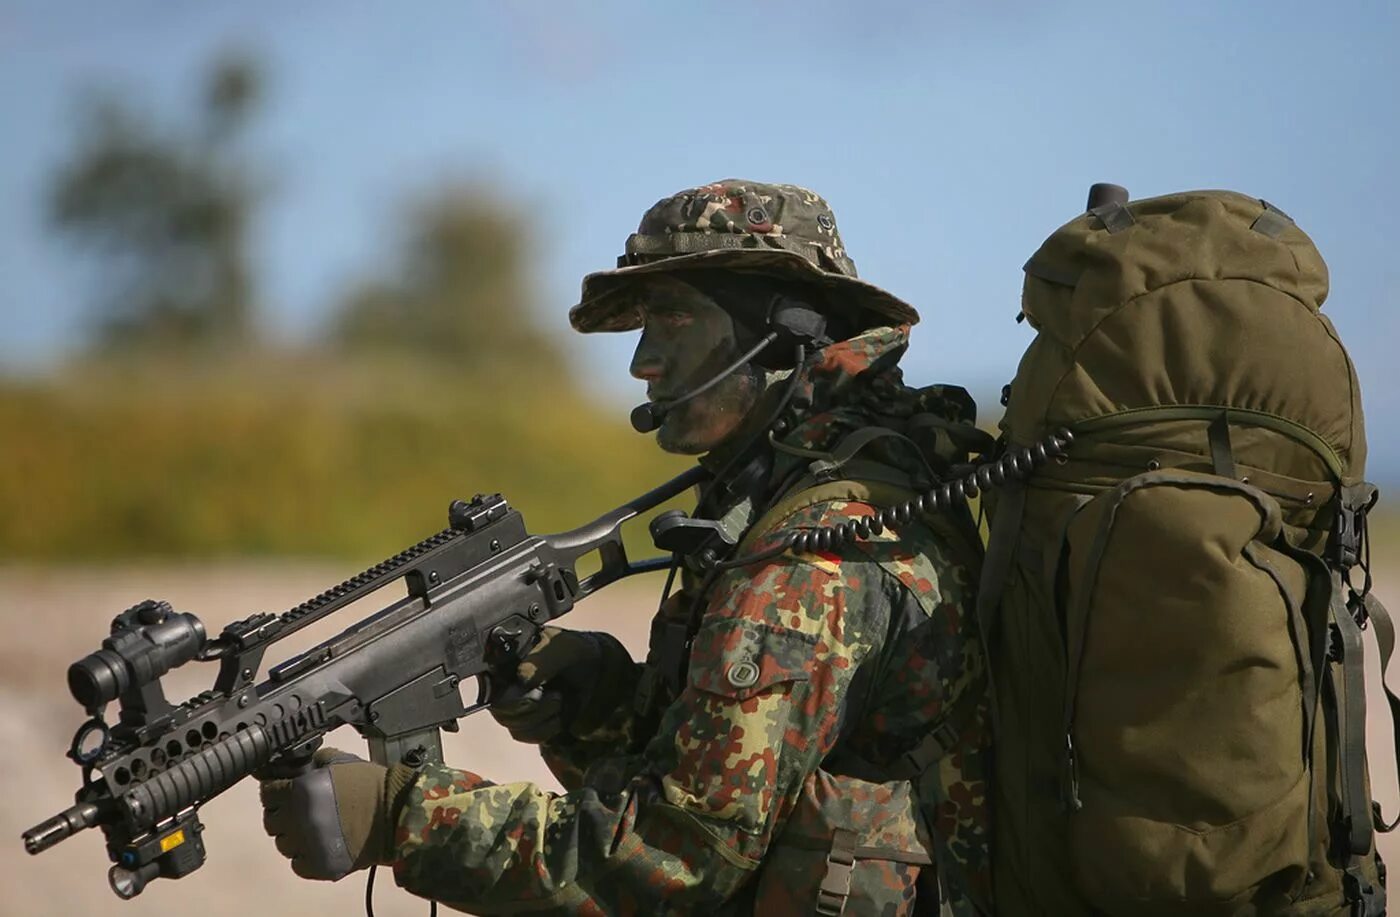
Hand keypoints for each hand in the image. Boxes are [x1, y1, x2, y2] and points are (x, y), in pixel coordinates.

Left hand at [259, 747, 396, 880]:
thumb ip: (312, 763)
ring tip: (312, 829)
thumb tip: (294, 768)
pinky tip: (319, 845)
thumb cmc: (371, 785)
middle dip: (283, 814)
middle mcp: (299, 819)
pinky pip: (298, 865)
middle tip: (299, 811)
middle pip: (272, 821)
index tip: (284, 792)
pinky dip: (305, 856)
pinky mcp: (320, 866)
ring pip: (283, 844)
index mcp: (301, 791)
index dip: (276, 792)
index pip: (268, 794)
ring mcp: (308, 845)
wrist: (397, 812)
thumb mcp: (340, 761)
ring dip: (293, 836)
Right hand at [490, 626, 625, 743]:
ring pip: (513, 726)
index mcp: (505, 659)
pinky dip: (547, 729)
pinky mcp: (524, 722)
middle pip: (499, 709)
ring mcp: (512, 705)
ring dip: (542, 717)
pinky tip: (559, 715)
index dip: (508, 691)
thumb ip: (543, 660)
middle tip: (556, 695)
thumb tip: (521, 677)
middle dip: (531, 706)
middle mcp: (503, 683)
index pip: (489, 680)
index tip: (535, 689)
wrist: (592, 670)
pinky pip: (525, 736)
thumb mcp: (563, 648)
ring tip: (560, 700)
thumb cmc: (573, 652)